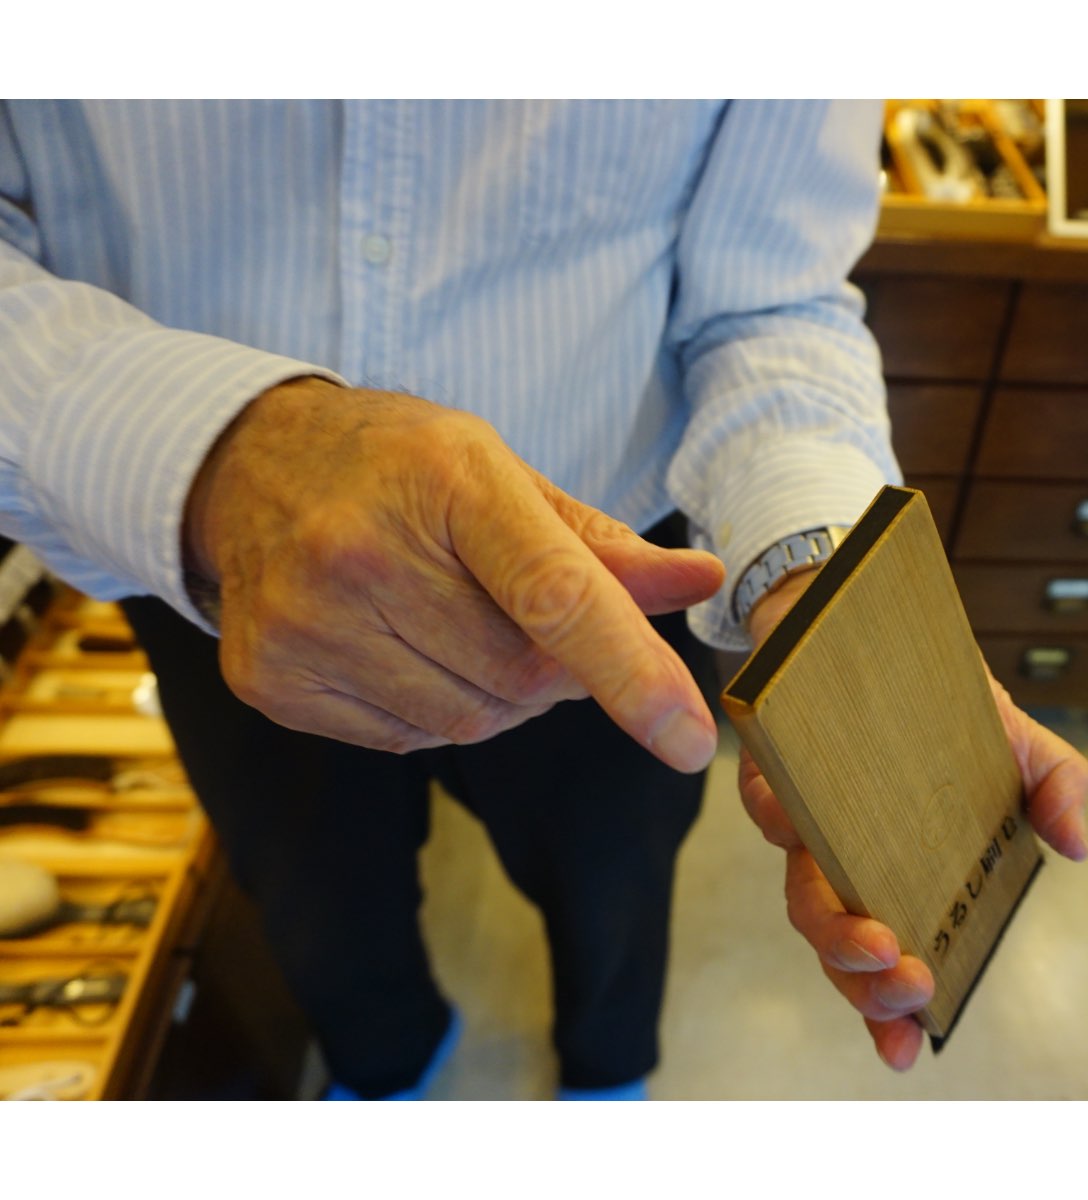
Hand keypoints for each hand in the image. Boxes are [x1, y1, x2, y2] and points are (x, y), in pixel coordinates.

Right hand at [185, 378, 724, 767]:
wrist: (249, 469)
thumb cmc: (401, 466)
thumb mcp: (504, 474)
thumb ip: (605, 544)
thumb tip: (703, 580)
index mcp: (447, 482)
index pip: (554, 595)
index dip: (632, 673)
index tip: (691, 741)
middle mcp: (363, 552)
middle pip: (523, 676)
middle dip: (562, 671)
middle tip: (539, 623)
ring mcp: (306, 622)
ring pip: (471, 721)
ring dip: (503, 696)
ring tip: (465, 624)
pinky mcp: (270, 679)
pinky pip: (408, 740)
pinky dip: (438, 710)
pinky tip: (411, 649)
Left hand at [739, 570, 1087, 1069]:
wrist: (868, 619)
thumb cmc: (937, 697)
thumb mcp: (1011, 738)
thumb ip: (1053, 788)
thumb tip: (1076, 846)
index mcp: (899, 866)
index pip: (888, 952)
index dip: (887, 1011)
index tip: (906, 1050)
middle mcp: (847, 854)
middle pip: (837, 938)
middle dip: (865, 979)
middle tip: (908, 983)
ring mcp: (807, 815)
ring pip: (801, 890)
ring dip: (832, 924)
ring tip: (873, 937)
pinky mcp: (771, 765)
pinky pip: (765, 804)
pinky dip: (780, 816)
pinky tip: (800, 821)